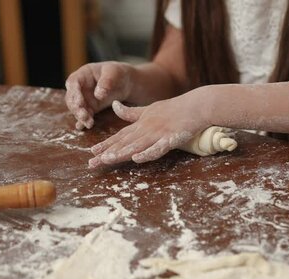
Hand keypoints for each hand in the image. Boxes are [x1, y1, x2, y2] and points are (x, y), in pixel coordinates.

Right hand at [65, 61, 135, 129]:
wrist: (125, 82)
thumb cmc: (118, 73)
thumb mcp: (113, 73)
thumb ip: (106, 82)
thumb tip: (98, 95)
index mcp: (82, 75)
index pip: (73, 83)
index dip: (74, 93)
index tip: (80, 103)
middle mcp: (79, 87)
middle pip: (72, 98)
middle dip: (76, 108)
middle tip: (84, 116)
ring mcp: (84, 98)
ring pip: (77, 108)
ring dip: (80, 116)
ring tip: (89, 124)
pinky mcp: (90, 108)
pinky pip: (84, 115)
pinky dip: (82, 121)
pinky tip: (82, 127)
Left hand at [87, 88, 212, 166]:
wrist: (196, 105)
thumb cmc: (174, 108)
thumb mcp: (149, 109)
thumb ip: (131, 112)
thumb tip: (115, 105)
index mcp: (141, 123)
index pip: (120, 135)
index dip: (106, 144)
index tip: (92, 151)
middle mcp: (146, 128)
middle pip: (124, 142)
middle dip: (107, 152)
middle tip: (92, 163)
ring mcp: (158, 133)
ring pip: (137, 145)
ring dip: (121, 153)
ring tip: (107, 160)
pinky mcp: (171, 138)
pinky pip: (158, 148)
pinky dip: (147, 153)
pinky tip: (137, 159)